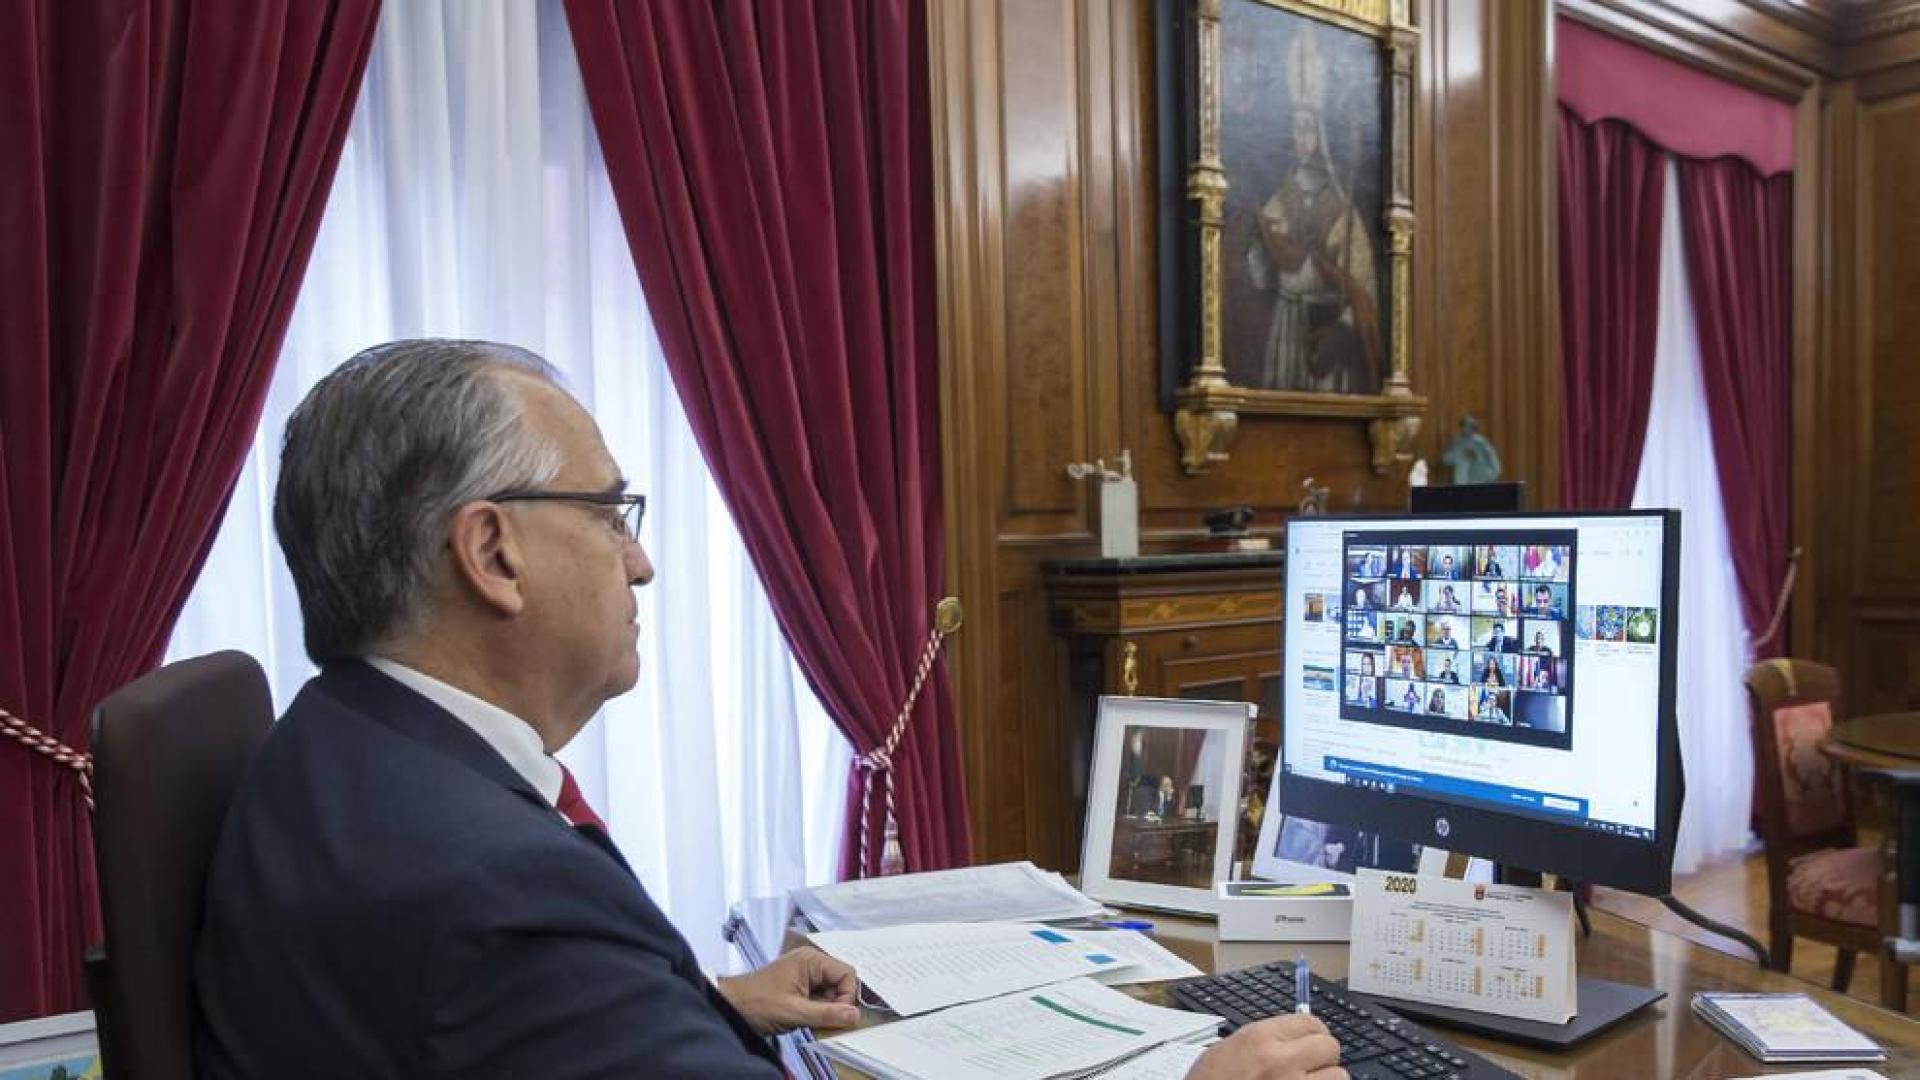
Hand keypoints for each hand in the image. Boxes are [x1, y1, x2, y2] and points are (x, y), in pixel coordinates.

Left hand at [715, 945, 859, 1035]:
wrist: (729, 1006)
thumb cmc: (756, 1003)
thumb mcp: (794, 1011)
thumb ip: (827, 1014)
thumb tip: (855, 1016)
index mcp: (811, 960)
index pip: (847, 974)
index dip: (847, 996)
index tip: (838, 1015)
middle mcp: (810, 963)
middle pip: (840, 983)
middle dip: (836, 1005)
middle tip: (822, 1021)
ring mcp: (804, 975)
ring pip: (831, 993)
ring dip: (825, 1010)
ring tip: (809, 1020)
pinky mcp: (799, 987)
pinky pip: (819, 998)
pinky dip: (817, 1011)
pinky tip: (805, 1020)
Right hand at [1186, 1014, 1345, 1079]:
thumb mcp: (1227, 1051)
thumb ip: (1263, 1042)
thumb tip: (1293, 1039)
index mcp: (1259, 1039)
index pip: (1311, 1023)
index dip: (1314, 1034)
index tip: (1311, 1043)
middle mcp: (1281, 1062)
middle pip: (1330, 1048)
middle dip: (1323, 1057)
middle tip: (1311, 1067)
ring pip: (1339, 1077)